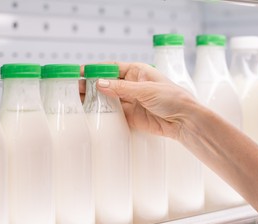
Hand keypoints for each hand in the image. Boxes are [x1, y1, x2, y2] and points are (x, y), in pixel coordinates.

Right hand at [80, 62, 198, 139]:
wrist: (184, 121)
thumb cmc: (173, 98)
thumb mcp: (146, 90)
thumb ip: (122, 88)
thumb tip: (99, 83)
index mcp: (138, 72)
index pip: (112, 68)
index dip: (95, 70)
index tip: (80, 72)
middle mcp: (132, 86)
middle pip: (107, 84)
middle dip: (90, 85)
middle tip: (73, 88)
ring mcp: (131, 102)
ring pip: (108, 99)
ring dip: (93, 100)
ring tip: (75, 100)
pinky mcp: (131, 117)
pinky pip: (113, 114)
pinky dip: (102, 114)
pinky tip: (90, 113)